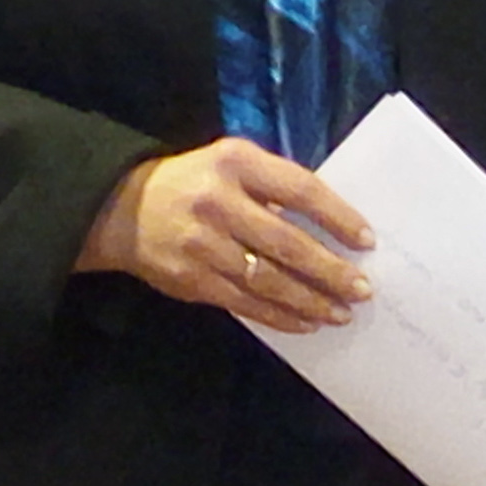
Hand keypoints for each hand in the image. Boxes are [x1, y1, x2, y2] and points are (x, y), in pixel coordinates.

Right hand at [76, 136, 374, 332]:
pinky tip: (306, 322)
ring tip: (341, 312)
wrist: (119, 209)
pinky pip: (247, 303)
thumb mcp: (228, 164)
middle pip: (289, 242)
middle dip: (332, 270)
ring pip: (271, 280)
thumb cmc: (191, 183)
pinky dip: (282, 316)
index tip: (366, 239)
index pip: (300, 189)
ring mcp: (204, 244)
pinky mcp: (193, 280)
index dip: (338, 216)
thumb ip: (272, 186)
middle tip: (363, 289)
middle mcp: (219, 201)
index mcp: (234, 163)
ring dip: (312, 300)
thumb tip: (330, 226)